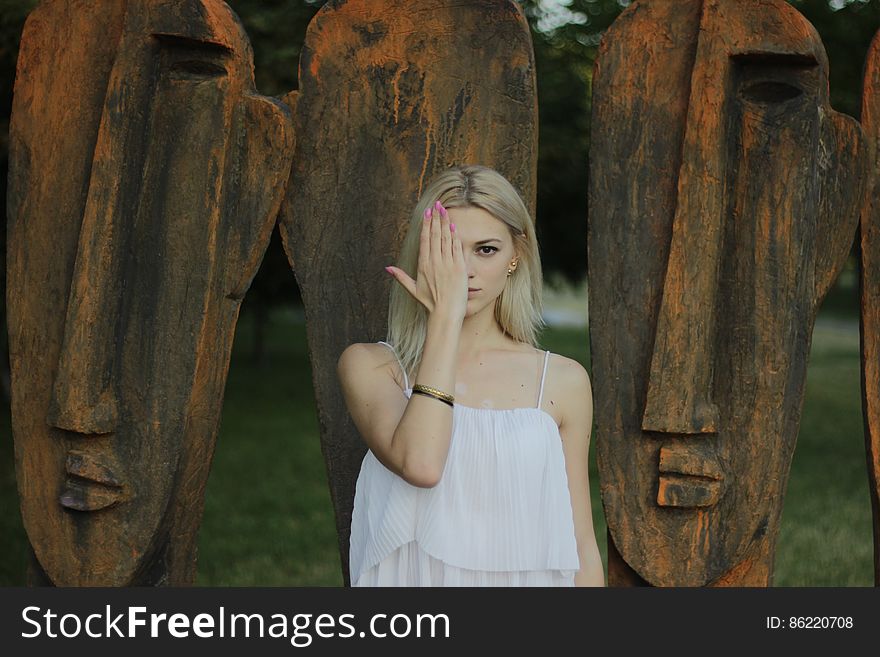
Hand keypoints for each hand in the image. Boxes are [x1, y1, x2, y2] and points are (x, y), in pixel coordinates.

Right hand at [386, 201, 467, 320]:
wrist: (446, 313)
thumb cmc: (430, 303)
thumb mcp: (413, 289)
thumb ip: (400, 277)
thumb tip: (387, 268)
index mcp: (423, 265)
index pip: (425, 240)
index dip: (426, 225)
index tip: (427, 213)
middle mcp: (435, 262)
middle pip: (435, 235)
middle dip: (436, 218)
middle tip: (437, 205)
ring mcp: (447, 264)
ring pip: (446, 238)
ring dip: (445, 222)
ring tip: (445, 210)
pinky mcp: (459, 267)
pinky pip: (456, 248)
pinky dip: (455, 236)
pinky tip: (454, 226)